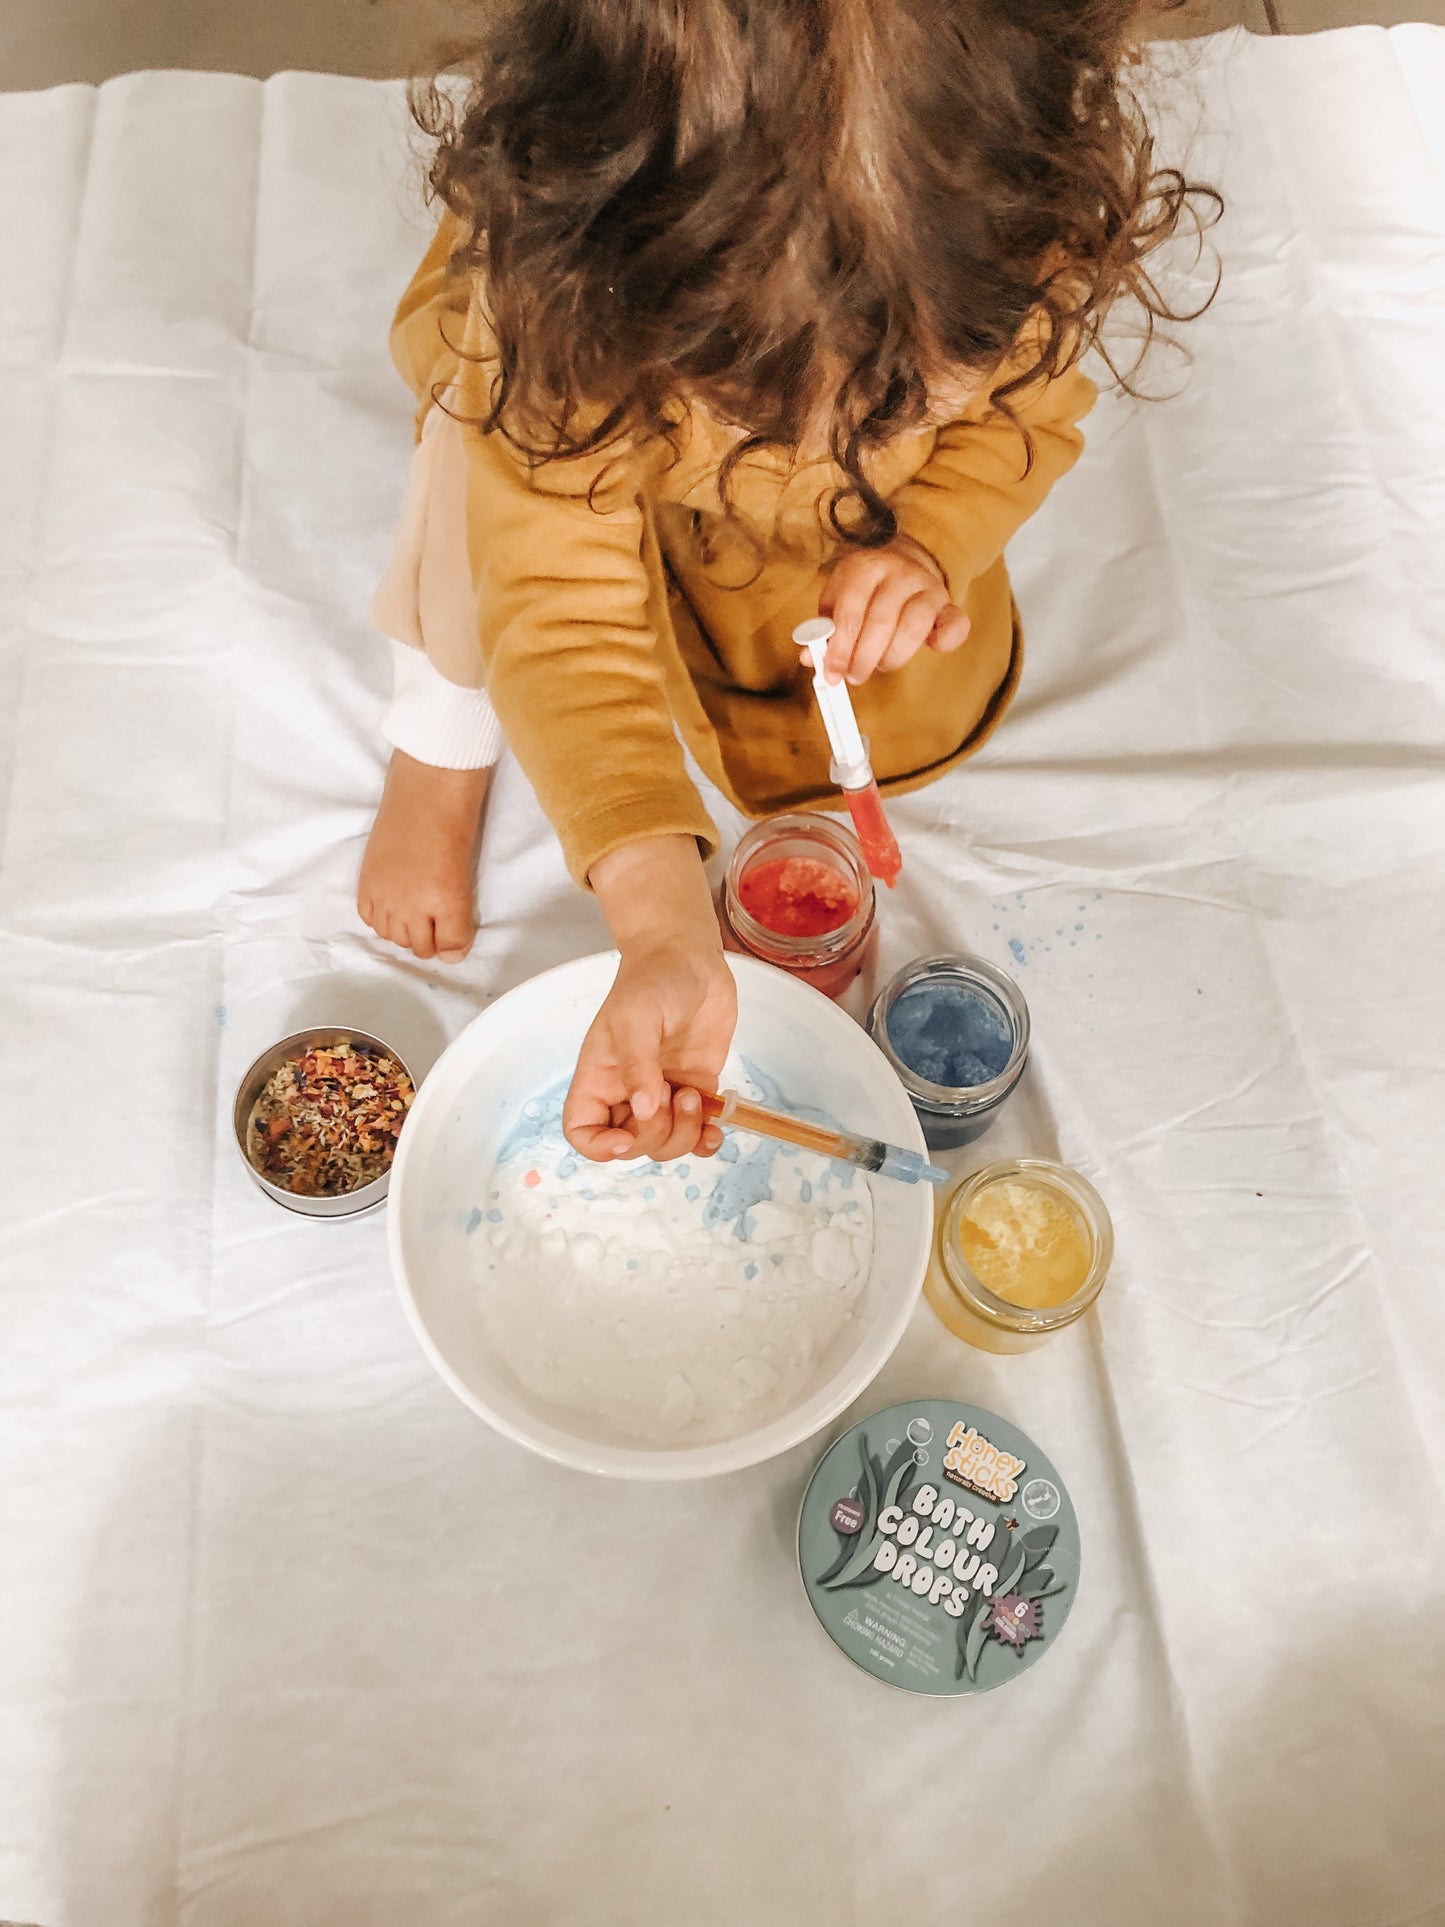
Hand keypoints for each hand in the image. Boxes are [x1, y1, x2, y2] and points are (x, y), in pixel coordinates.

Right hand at [564, 836, 737, 1162]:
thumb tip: (644, 1109)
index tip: (626, 1137)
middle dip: (655, 1133)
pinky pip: (696, 1133)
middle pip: (631, 1145)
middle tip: (673, 1093)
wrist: (689, 957)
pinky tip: (715, 1128)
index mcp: (600, 1077)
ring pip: (665, 1145)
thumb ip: (638, 1065)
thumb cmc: (651, 981)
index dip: (599, 1147)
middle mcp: (628, 1091)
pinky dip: (705, 1141)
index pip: (582, 1131)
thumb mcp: (636, 1018)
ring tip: (693, 1095)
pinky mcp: (695, 1089)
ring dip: (683, 1134)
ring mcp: (663, 1093)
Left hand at [816, 533, 970, 684]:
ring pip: (914, 627)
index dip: (840, 649)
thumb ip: (825, 629)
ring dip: (893, 657)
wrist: (904, 560)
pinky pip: (955, 624)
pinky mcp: (948, 603)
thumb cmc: (865, 589)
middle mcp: (898, 572)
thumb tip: (810, 658)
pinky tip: (932, 648)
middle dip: (864, 659)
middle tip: (855, 676)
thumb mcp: (838, 599)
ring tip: (880, 666)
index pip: (850, 613)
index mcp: (865, 568)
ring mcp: (927, 586)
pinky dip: (946, 641)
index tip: (833, 674)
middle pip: (881, 622)